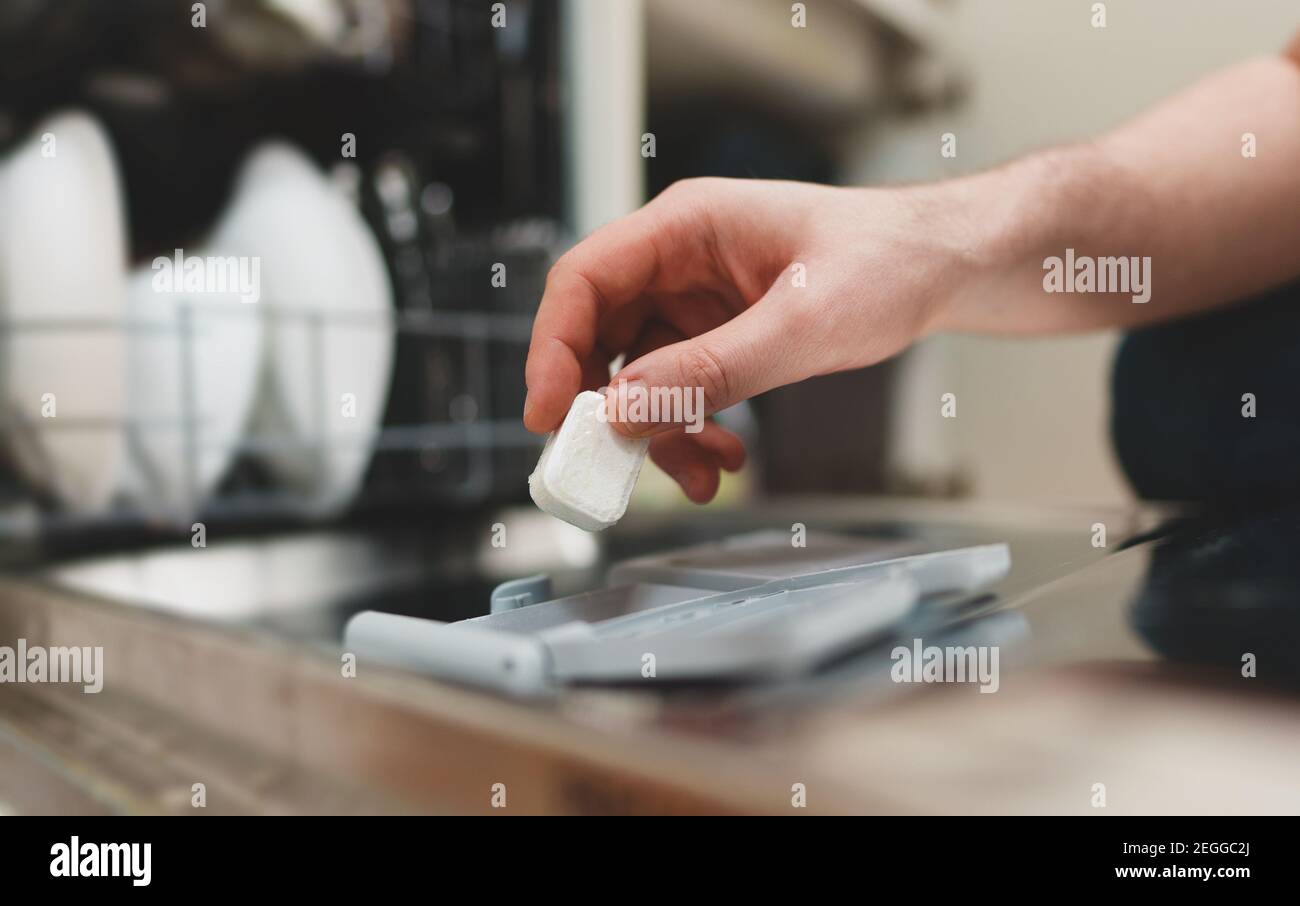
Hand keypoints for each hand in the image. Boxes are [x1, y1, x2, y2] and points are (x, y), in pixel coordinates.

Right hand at [523, 176, 984, 501]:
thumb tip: (625, 412)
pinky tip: (722, 458)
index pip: (583, 280)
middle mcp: (679, 261)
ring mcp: (696, 300)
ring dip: (656, 432)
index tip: (550, 415)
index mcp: (686, 227)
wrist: (941, 269)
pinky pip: (678, 389)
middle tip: (608, 465)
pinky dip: (689, 429)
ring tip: (699, 474)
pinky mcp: (719, 334)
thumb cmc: (886, 262)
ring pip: (638, 375)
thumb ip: (711, 369)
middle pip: (598, 334)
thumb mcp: (801, 322)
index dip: (552, 348)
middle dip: (603, 407)